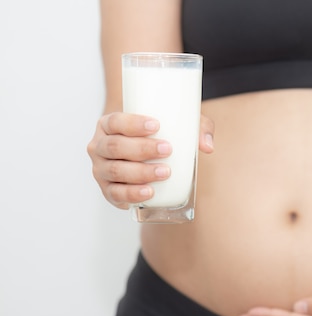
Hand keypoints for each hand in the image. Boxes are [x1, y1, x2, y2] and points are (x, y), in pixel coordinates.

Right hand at [86, 112, 213, 208]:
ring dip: (140, 172)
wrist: (142, 154)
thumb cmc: (158, 135)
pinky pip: (115, 194)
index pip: (115, 121)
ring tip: (164, 172)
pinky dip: (131, 194)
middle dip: (141, 148)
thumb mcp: (177, 125)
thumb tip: (208, 146)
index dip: (132, 123)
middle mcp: (99, 146)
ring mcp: (100, 170)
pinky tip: (148, 193)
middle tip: (167, 149)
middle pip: (114, 146)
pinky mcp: (107, 190)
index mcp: (108, 125)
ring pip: (115, 171)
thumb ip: (197, 129)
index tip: (157, 125)